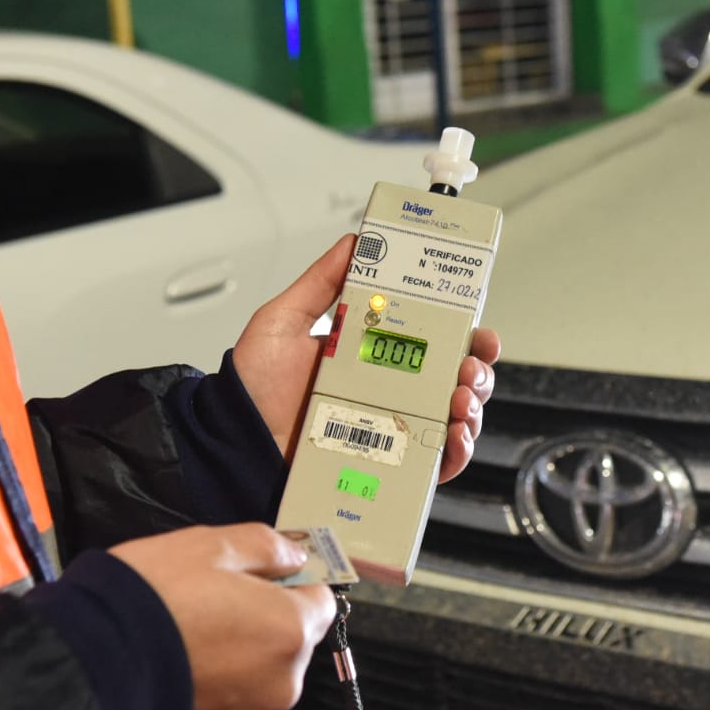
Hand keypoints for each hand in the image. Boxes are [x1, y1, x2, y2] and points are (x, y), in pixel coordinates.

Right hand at [109, 523, 334, 709]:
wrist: (88, 668)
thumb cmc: (152, 599)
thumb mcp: (210, 545)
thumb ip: (265, 548)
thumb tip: (295, 556)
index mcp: (290, 629)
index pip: (321, 601)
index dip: (294, 584)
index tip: (264, 576)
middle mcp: (282, 682)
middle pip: (290, 642)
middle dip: (262, 621)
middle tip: (212, 601)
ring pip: (258, 676)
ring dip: (236, 657)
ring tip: (185, 635)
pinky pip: (227, 704)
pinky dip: (211, 686)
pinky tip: (175, 666)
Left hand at [233, 234, 500, 482]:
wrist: (232, 442)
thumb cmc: (251, 389)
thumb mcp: (282, 320)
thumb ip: (320, 282)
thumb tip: (355, 242)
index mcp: (373, 355)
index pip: (434, 340)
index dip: (466, 333)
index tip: (475, 325)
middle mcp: (388, 392)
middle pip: (456, 378)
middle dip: (477, 369)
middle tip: (469, 364)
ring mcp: (390, 430)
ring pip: (455, 419)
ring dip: (473, 407)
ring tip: (458, 399)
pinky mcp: (386, 467)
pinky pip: (435, 465)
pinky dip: (457, 453)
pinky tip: (452, 437)